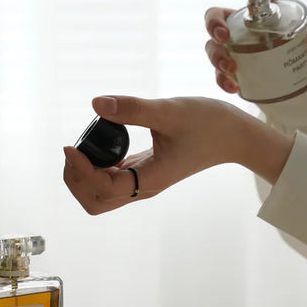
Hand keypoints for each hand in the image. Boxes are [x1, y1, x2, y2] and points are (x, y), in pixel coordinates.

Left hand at [63, 93, 293, 214]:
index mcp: (148, 180)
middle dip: (76, 179)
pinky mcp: (144, 172)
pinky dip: (96, 167)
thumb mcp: (170, 111)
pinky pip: (111, 180)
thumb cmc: (208, 124)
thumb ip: (133, 108)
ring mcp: (142, 182)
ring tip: (83, 146)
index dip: (81, 170)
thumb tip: (96, 104)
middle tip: (74, 149)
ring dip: (83, 176)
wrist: (235, 136)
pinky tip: (101, 143)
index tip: (71, 145)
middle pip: (94, 202)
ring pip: (100, 195)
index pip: (102, 188)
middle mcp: (142, 187)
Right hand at [204, 0, 306, 94]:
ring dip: (216, 56)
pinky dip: (222, 79)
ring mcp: (235, 46)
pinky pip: (219, 72)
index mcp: (267, 5)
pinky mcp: (234, 67)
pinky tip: (234, 87)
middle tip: (224, 37)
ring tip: (231, 68)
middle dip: (214, 24)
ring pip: (212, 45)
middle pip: (216, 15)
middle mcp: (244, 23)